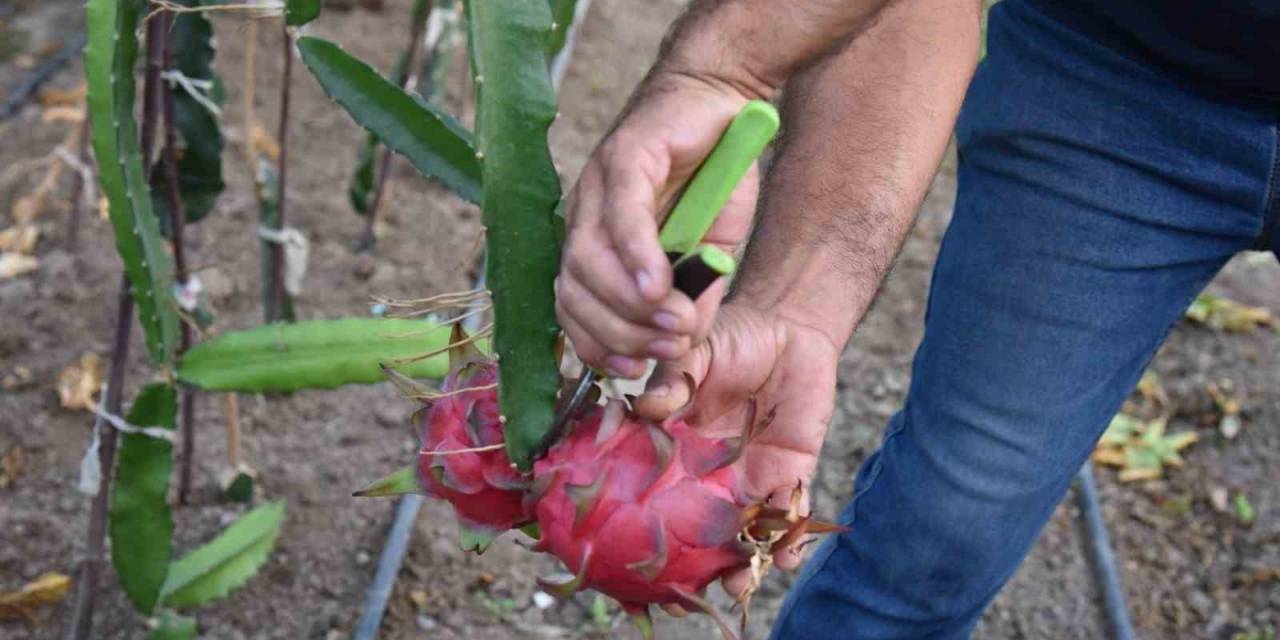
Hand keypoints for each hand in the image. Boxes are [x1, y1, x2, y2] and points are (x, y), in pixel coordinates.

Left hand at [556, 72, 758, 378]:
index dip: (596, 346)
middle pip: (572, 290)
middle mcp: (583, 215)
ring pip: (587, 259)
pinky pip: (620, 215)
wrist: (726, 105)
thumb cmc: (713, 182)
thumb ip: (689, 301)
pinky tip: (660, 287)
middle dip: (618, 332)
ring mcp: (598, 183)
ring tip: (674, 323)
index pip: (570, 308)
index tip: (634, 371)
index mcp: (594, 244)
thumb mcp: (707, 257)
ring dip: (629, 304)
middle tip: (666, 348)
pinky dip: (637, 258)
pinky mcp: (626, 154)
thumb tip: (679, 351)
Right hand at [634, 301, 840, 593]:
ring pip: (741, 531)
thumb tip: (645, 406)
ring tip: (737, 584)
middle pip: (696, 527)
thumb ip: (673, 380)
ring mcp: (749, 476)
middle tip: (679, 595)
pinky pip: (790, 514)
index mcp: (677, 447)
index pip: (654, 492)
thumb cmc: (733, 338)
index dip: (642, 524)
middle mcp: (709, 472)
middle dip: (690, 564)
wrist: (789, 328)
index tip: (629, 558)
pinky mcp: (791, 473)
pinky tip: (786, 557)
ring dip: (741, 563)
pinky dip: (790, 541)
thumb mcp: (696, 353)